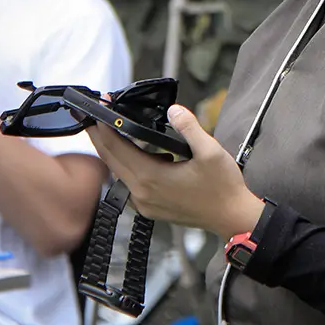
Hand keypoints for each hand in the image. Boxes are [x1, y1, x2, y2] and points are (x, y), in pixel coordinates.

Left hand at [87, 105, 263, 240]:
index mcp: (152, 177)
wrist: (231, 217)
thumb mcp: (210, 150)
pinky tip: (142, 154)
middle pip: (111, 161)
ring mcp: (145, 204)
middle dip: (101, 138)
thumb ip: (189, 127)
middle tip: (93, 116)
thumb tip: (173, 109)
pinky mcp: (151, 209)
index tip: (97, 107)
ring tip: (115, 130)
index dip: (104, 126)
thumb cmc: (222, 185)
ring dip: (115, 152)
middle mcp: (142, 193)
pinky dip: (129, 166)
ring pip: (120, 173)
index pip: (117, 148)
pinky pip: (131, 184)